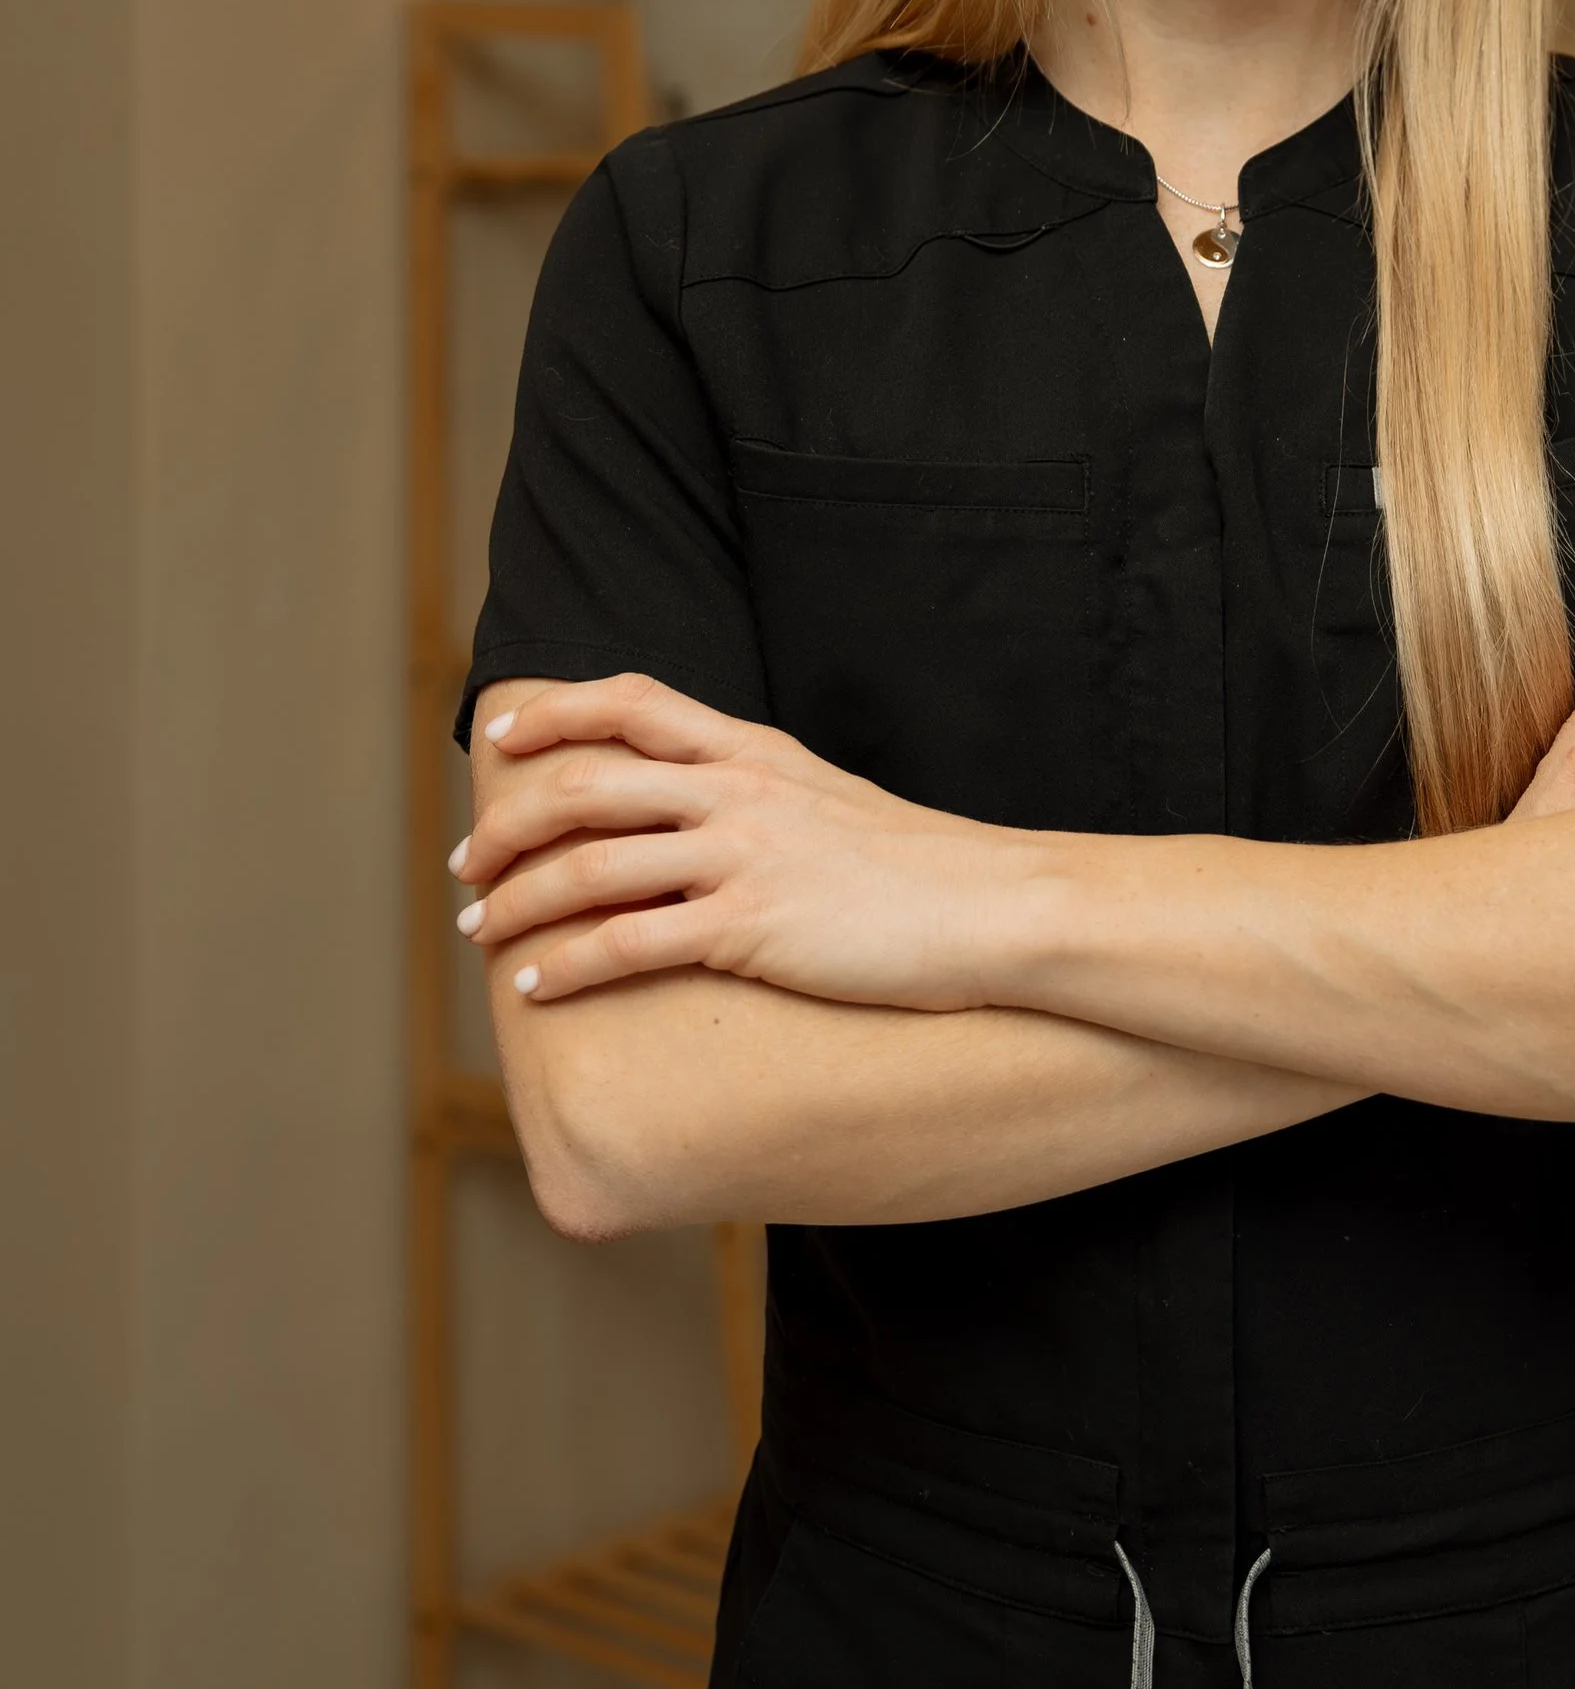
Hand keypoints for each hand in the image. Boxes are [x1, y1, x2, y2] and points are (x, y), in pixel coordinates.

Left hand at [451, 675, 1023, 1009]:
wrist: (992, 908)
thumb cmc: (916, 868)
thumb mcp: (828, 800)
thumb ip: (759, 793)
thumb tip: (700, 810)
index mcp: (755, 752)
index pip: (633, 702)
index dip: (557, 713)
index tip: (505, 738)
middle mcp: (739, 792)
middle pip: (588, 784)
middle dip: (509, 824)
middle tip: (469, 865)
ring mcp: (744, 858)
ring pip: (593, 866)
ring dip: (519, 901)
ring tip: (479, 930)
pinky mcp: (753, 928)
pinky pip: (631, 943)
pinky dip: (568, 964)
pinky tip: (536, 986)